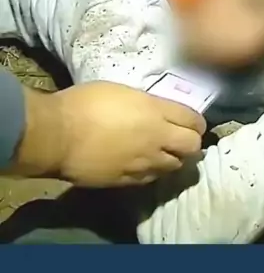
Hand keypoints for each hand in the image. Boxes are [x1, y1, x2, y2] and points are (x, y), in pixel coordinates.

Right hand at [16, 82, 206, 185]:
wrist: (58, 135)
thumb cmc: (83, 104)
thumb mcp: (120, 91)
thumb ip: (145, 104)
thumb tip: (154, 111)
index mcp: (155, 111)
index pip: (194, 119)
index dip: (196, 122)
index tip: (192, 123)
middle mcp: (157, 138)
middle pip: (192, 146)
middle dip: (191, 143)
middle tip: (181, 140)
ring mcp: (145, 162)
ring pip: (175, 166)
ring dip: (173, 159)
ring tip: (163, 154)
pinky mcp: (130, 180)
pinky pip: (152, 178)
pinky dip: (153, 172)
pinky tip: (143, 166)